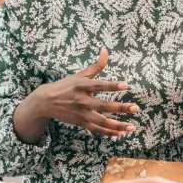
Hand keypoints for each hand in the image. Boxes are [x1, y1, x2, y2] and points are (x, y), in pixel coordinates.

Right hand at [17, 47, 138, 139]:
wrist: (46, 101)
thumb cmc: (66, 85)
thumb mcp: (80, 74)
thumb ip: (96, 65)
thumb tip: (105, 50)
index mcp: (82, 86)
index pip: (100, 85)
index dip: (113, 85)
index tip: (126, 85)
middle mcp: (82, 100)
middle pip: (104, 105)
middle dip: (120, 108)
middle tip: (135, 108)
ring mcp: (81, 113)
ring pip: (102, 121)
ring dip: (117, 125)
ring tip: (132, 127)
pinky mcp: (81, 122)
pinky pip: (97, 129)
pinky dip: (108, 132)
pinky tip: (120, 133)